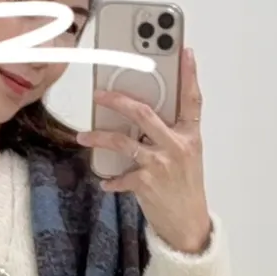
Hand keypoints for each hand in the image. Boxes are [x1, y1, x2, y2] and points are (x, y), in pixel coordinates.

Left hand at [77, 46, 211, 255]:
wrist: (188, 223)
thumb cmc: (185, 186)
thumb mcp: (187, 155)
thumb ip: (170, 133)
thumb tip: (141, 115)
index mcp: (190, 136)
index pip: (192, 100)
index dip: (190, 75)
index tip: (185, 52)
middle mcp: (177, 146)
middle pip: (145, 113)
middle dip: (119, 100)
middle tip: (99, 94)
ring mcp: (161, 164)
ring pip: (124, 142)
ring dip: (99, 137)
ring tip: (84, 136)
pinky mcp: (147, 184)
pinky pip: (120, 176)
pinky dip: (110, 179)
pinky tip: (105, 181)